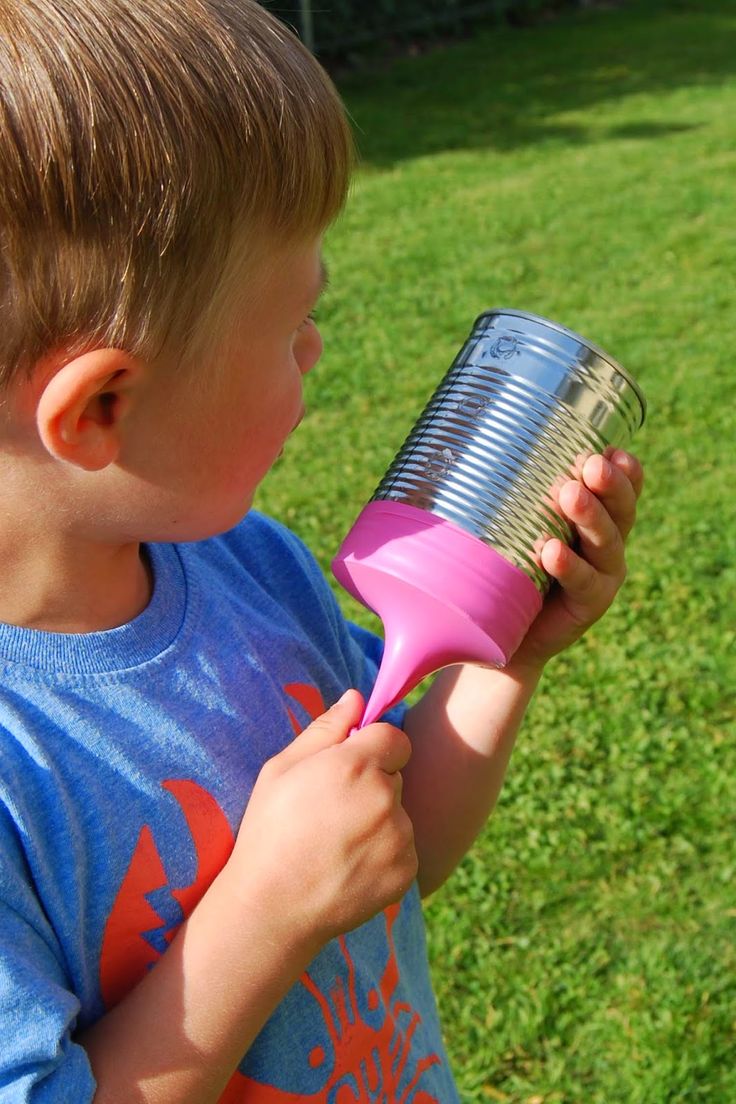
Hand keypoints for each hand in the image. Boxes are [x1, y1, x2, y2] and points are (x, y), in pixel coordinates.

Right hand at [226, 689, 416, 952]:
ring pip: (400, 814)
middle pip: (396, 776)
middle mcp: (386, 796)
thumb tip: (356, 698)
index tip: (351, 768)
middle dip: (374, 785)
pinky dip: (384, 854)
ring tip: (339, 844)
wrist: (272, 907)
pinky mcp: (407, 870)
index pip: (394, 737)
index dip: (374, 749)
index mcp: (356, 764)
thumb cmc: (269, 831)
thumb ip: (325, 729)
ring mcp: (400, 836)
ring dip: (380, 821)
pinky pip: (403, 849)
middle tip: (334, 812)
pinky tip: (350, 866)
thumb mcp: (282, 769)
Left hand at [509, 448, 643, 670]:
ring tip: (569, 495)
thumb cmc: (500, 566)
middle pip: (620, 509)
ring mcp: (601, 575)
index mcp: (593, 515)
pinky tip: (553, 552)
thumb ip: (493, 492)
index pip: (620, 487)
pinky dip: (570, 567)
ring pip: (608, 543)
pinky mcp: (589, 605)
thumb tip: (444, 445)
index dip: (623, 469)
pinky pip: (585, 583)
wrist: (499, 635)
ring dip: (591, 517)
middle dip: (610, 484)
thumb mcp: (502, 524)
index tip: (610, 448)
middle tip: (592, 464)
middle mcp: (605, 542)